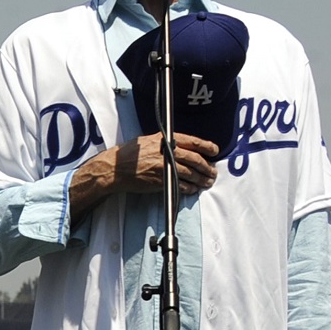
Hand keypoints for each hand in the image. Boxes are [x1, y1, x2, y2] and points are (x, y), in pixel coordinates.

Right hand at [69, 133, 219, 213]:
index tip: (214, 151)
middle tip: (213, 172)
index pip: (194, 142)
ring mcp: (166, 168)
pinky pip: (181, 185)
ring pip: (191, 174)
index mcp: (167, 140)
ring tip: (207, 182)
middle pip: (196, 160)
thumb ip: (166, 142)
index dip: (207, 147)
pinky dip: (190, 188)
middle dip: (207, 168)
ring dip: (202, 179)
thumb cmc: (130, 154)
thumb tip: (182, 147)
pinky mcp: (162, 181)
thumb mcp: (149, 140)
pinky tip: (193, 189)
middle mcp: (168, 152)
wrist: (115, 169)